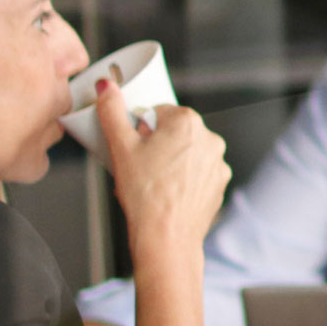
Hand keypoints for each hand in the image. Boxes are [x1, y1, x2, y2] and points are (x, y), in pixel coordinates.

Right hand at [96, 74, 230, 269]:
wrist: (166, 237)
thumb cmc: (144, 194)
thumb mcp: (120, 147)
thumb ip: (111, 112)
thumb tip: (107, 88)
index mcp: (188, 122)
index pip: (159, 112)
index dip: (142, 129)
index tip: (135, 146)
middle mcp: (210, 138)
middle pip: (175, 132)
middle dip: (157, 145)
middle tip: (141, 167)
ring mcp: (218, 162)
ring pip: (187, 153)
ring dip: (172, 161)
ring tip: (154, 183)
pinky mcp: (220, 183)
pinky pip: (198, 173)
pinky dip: (185, 179)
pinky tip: (169, 194)